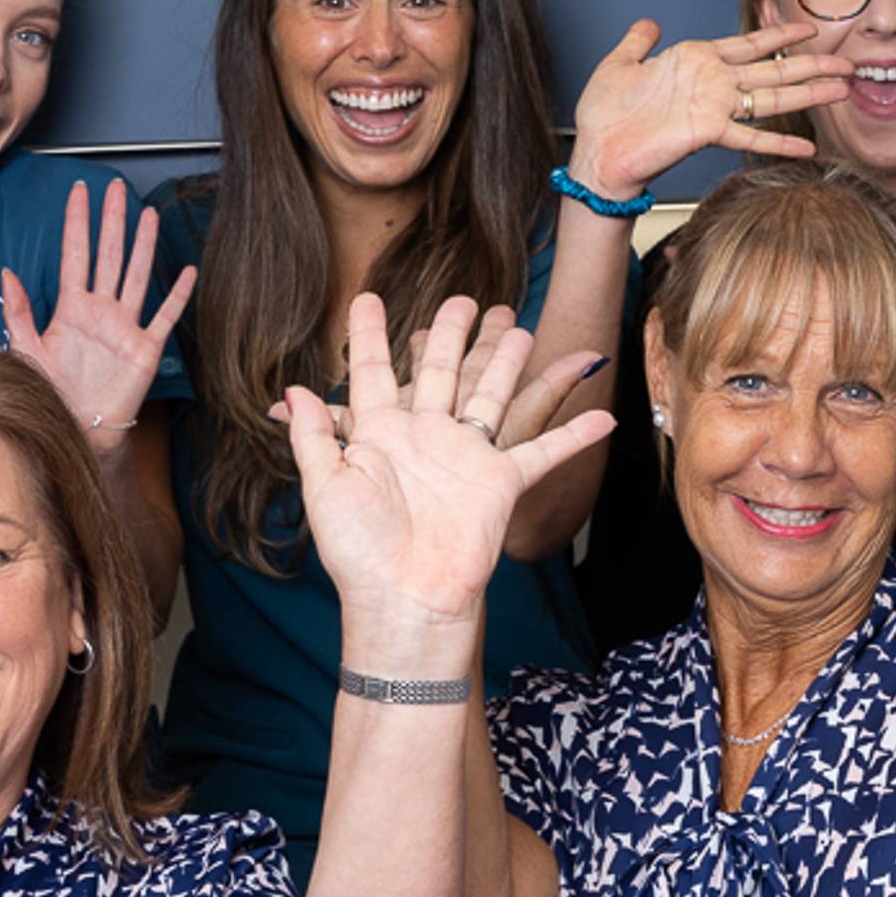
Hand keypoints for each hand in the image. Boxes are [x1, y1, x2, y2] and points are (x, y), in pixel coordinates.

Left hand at [5, 179, 192, 451]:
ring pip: (135, 275)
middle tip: (116, 189)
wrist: (78, 428)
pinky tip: (185, 272)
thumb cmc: (53, 392)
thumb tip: (6, 273)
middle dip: (111, 221)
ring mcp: (125, 326)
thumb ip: (17, 311)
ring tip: (147, 215)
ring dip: (142, 245)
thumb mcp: (26, 349)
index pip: (75, 254)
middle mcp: (100, 311)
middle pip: (108, 255)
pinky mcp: (145, 348)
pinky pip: (164, 316)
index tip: (78, 192)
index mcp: (71, 308)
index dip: (76, 222)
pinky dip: (176, 295)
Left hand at [287, 296, 612, 628]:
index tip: (368, 298)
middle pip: (439, 371)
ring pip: (490, 395)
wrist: (404, 599)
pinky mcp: (499, 482)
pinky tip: (604, 414)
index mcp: (378, 435)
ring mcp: (464, 457)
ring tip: (520, 329)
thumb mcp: (324, 488)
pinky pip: (542, 452)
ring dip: (507, 363)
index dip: (369, 335)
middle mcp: (423, 437)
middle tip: (463, 300)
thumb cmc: (358, 553)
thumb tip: (291, 389)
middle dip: (450, 334)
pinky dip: (574, 435)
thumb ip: (312, 436)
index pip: (372, 372)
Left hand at [566, 18, 846, 199]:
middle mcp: (712, 83)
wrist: (596, 151)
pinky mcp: (706, 131)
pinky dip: (778, 141)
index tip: (809, 30)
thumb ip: (638, 42)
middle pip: (773, 70)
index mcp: (696, 61)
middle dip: (812, 65)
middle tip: (846, 63)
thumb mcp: (620, 64)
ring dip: (809, 91)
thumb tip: (648, 23)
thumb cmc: (604, 114)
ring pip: (771, 96)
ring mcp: (713, 107)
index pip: (748, 44)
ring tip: (842, 88)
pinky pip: (750, 136)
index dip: (780, 37)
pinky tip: (807, 146)